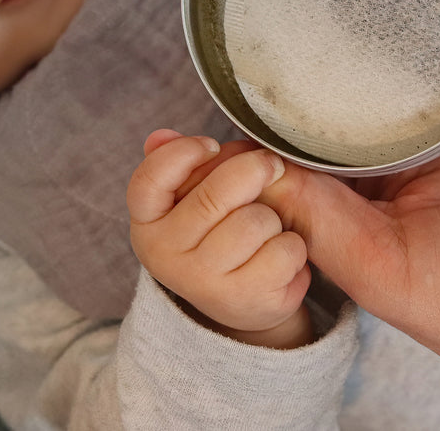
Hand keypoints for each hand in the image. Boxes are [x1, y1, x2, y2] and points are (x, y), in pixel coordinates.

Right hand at [127, 129, 312, 348]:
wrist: (239, 302)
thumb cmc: (211, 232)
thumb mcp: (187, 199)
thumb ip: (173, 163)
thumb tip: (160, 136)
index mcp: (147, 224)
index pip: (150, 179)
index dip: (184, 153)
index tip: (212, 144)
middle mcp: (166, 256)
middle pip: (214, 196)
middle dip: (253, 169)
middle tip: (271, 163)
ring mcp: (204, 283)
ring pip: (255, 222)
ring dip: (273, 216)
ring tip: (268, 224)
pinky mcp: (244, 300)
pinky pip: (283, 252)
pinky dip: (292, 245)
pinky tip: (281, 251)